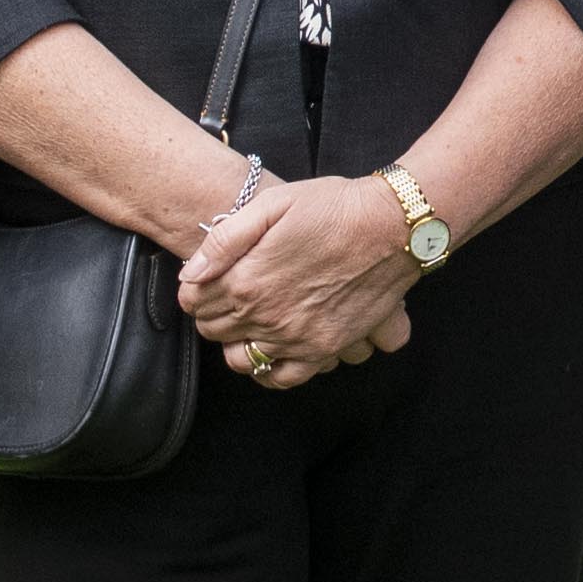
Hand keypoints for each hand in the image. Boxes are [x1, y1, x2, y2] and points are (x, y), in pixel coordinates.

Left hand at [178, 173, 423, 389]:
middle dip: (211, 312)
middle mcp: (266, 316)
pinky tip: (272, 348)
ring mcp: (295, 338)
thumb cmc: (332, 207)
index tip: (207, 277)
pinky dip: (269, 368)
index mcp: (247, 280)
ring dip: (236, 341)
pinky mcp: (323, 348)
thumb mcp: (272, 204)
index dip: (195, 288)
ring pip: (241, 359)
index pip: (193, 301)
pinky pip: (281, 377)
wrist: (391, 226)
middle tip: (227, 292)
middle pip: (214, 330)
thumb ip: (225, 240)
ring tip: (247, 321)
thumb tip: (191, 273)